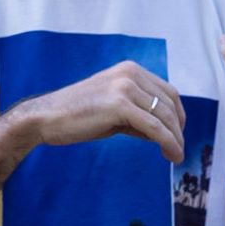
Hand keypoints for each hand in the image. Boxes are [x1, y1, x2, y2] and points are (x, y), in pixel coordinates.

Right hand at [11, 59, 185, 162]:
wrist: (46, 118)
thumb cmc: (75, 115)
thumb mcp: (113, 109)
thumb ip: (138, 114)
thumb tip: (163, 132)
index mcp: (129, 70)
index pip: (167, 92)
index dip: (178, 115)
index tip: (177, 134)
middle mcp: (130, 73)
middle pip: (170, 103)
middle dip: (178, 129)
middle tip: (178, 150)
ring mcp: (125, 87)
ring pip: (166, 116)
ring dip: (176, 139)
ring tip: (176, 156)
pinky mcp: (120, 105)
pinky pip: (155, 127)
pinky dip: (168, 143)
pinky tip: (170, 155)